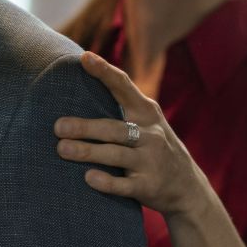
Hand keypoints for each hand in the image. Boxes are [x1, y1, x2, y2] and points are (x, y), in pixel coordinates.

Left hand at [54, 51, 210, 218]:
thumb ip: (122, 107)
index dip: (104, 71)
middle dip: (85, 127)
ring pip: (116, 154)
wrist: (188, 188)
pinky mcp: (149, 186)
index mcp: (147, 112)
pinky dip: (106, 182)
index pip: (123, 87)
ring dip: (88, 151)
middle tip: (58, 126)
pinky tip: (88, 177)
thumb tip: (79, 85)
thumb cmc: (154, 147)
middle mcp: (151, 134)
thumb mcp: (147, 122)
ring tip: (62, 149)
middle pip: (114, 128)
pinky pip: (124, 185)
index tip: (84, 58)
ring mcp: (151, 161)